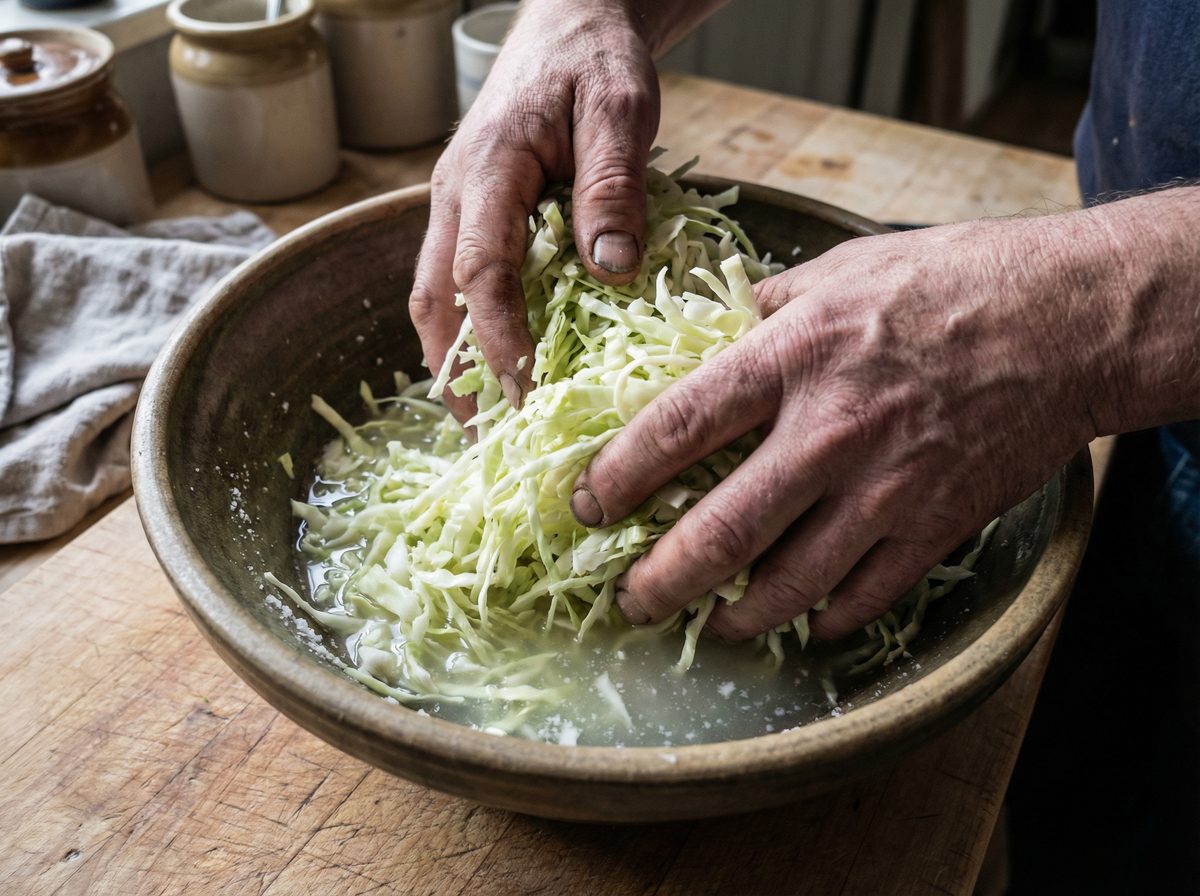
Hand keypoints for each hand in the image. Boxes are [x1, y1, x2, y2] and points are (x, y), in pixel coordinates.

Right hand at [410, 1, 660, 418]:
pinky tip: (494, 373)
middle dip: (456, 373)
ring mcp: (455, 207)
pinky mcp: (470, 217)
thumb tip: (611, 268)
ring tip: (486, 426)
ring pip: (435, 298)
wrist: (567, 24)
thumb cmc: (595, 59)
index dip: (499, 338)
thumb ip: (612, 182)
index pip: (481, 270)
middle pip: (435, 298)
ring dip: (452, 364)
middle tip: (488, 440)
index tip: (528, 393)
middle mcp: (454, 194)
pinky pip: (455, 285)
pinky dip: (467, 335)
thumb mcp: (620, 106)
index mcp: (488, 167)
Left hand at [570, 216, 1112, 640]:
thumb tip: (721, 332)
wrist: (1070, 318)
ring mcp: (884, 486)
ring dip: (736, 617)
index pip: (677, 427)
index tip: (588, 506)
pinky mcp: (934, 522)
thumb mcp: (844, 268)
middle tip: (630, 600)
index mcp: (792, 355)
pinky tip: (802, 623)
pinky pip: (865, 594)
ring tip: (710, 626)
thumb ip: (771, 307)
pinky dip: (825, 619)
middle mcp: (828, 430)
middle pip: (721, 529)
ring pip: (789, 581)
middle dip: (662, 579)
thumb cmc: (955, 280)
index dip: (619, 475)